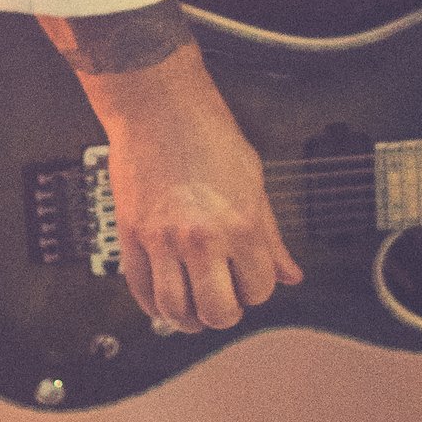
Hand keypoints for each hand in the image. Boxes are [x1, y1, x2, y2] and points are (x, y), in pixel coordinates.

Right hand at [67, 37, 302, 331]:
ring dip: (188, 318)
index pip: (259, 290)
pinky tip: (164, 299)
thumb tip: (290, 272)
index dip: (257, 290)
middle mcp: (201, 237)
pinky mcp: (131, 235)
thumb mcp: (254, 183)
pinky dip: (152, 304)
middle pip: (217, 312)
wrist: (158, 104)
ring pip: (174, 309)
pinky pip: (139, 289)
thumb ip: (271, 236)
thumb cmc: (206, 132)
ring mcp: (162, 239)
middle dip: (225, 313)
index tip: (251, 281)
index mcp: (240, 224)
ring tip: (194, 309)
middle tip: (224, 301)